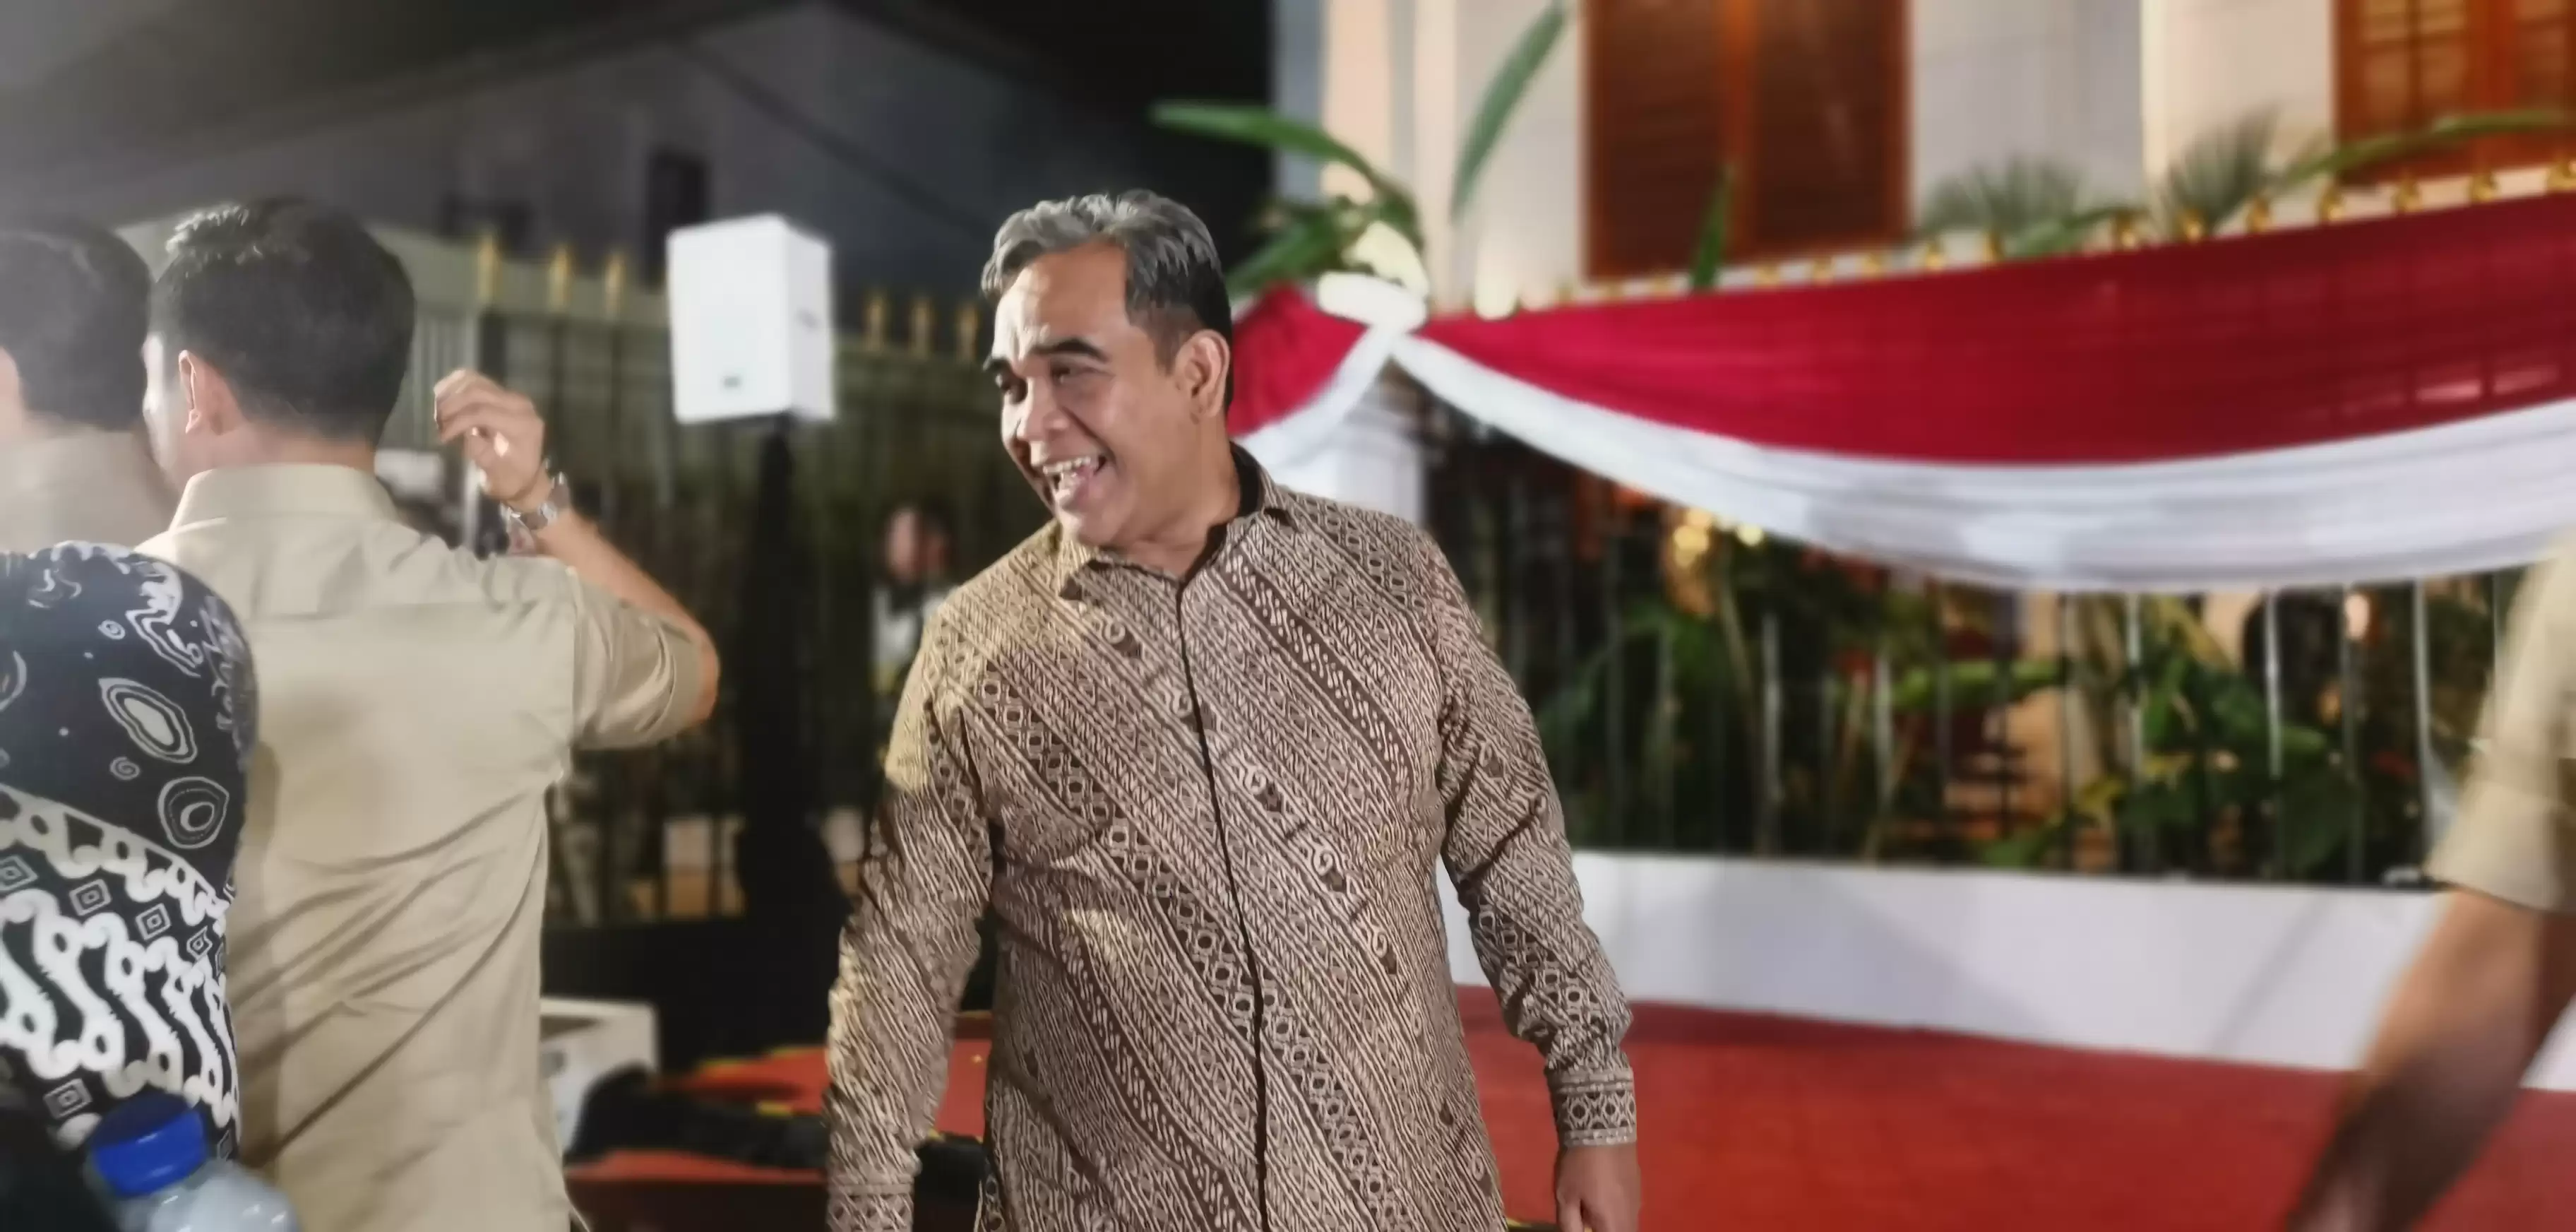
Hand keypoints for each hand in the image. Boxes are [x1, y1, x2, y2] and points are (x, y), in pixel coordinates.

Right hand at [433, 369, 551, 510]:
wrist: (525, 475)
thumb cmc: (511, 478)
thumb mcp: (496, 474)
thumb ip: (481, 453)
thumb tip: (465, 433)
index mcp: (523, 425)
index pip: (484, 412)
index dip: (457, 421)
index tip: (442, 436)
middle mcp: (520, 404)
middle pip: (477, 392)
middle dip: (451, 405)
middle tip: (437, 423)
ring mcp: (511, 396)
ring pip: (474, 381)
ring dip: (451, 393)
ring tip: (438, 413)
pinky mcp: (501, 393)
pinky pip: (475, 379)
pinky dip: (455, 385)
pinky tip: (442, 399)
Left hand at [1556, 1143, 1640, 1231]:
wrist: (1603, 1128)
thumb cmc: (1580, 1165)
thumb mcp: (1565, 1197)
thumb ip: (1570, 1225)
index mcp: (1613, 1223)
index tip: (1584, 1226)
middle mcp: (1631, 1216)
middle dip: (1606, 1229)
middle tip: (1586, 1219)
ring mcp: (1638, 1200)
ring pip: (1628, 1224)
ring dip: (1613, 1223)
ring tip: (1593, 1208)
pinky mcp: (1639, 1186)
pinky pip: (1630, 1210)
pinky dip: (1618, 1211)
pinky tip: (1604, 1196)